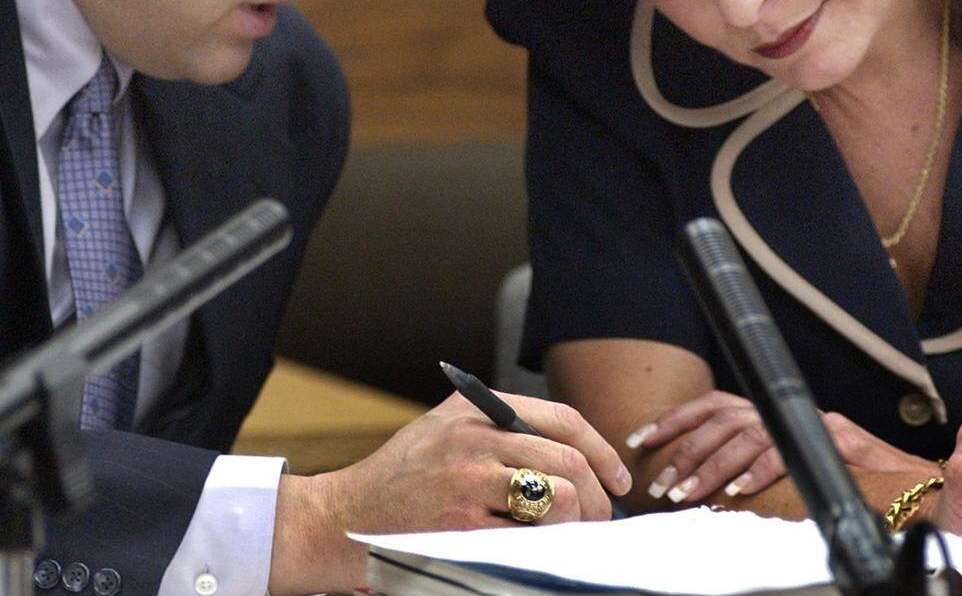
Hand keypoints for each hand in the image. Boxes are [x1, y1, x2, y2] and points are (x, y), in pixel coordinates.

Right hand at [270, 391, 631, 594]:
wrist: (344, 516)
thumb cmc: (401, 478)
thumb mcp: (445, 431)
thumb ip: (498, 430)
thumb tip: (571, 456)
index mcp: (475, 409)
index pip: (561, 419)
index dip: (600, 450)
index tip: (618, 479)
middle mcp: (474, 437)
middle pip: (567, 461)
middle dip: (598, 498)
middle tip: (601, 521)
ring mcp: (469, 480)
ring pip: (558, 498)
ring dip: (577, 525)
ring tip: (571, 539)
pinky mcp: (462, 524)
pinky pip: (530, 536)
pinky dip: (547, 546)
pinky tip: (540, 552)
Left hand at [627, 390, 927, 503]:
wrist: (903, 474)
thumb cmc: (832, 466)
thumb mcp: (778, 453)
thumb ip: (740, 452)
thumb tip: (690, 472)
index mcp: (761, 407)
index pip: (706, 405)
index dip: (671, 421)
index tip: (638, 441)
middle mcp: (778, 407)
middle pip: (718, 422)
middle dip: (684, 453)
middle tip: (660, 485)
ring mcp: (805, 420)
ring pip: (744, 436)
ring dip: (711, 466)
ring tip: (688, 494)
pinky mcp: (833, 437)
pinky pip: (784, 451)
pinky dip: (756, 472)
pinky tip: (735, 492)